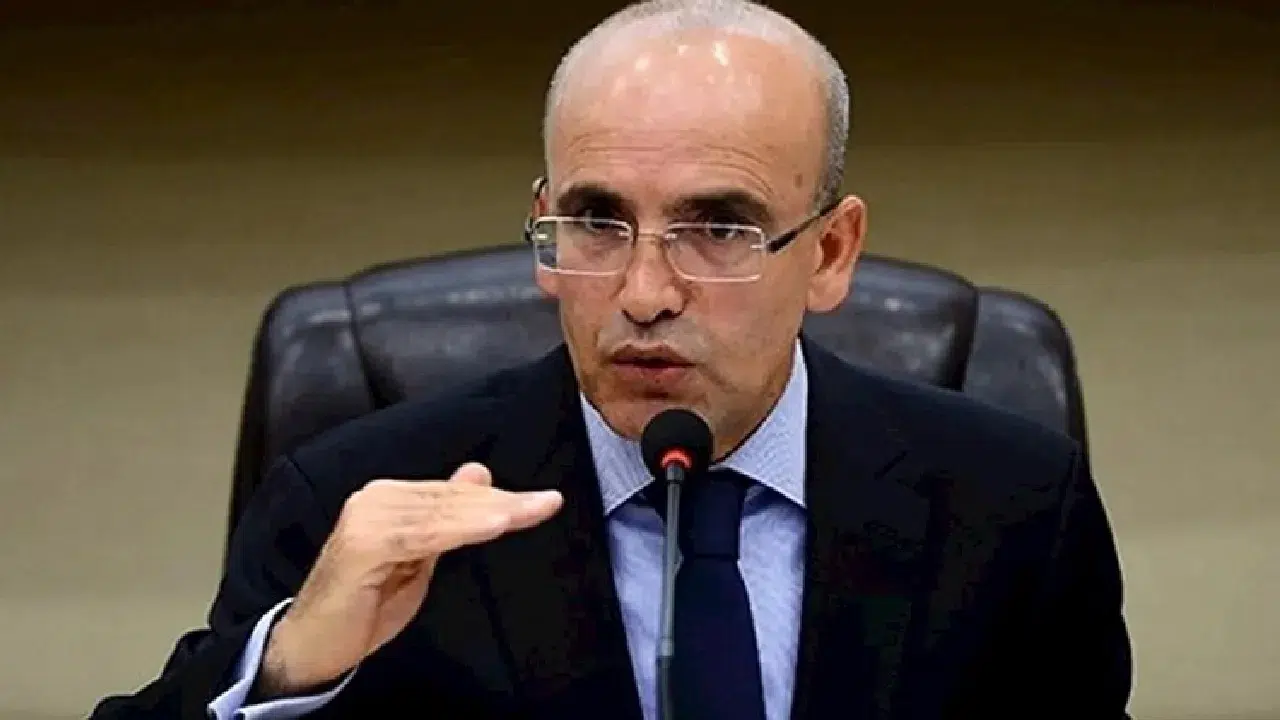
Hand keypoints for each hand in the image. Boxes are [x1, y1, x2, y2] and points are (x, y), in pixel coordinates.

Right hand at [257, 462, 562, 697]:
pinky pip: (422, 534)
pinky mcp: (362, 543)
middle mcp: (376, 498)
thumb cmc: (364, 606)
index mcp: (390, 498)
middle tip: (548, 503)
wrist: (310, 645)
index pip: (455, 495)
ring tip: (529, 511)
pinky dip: (460, 529)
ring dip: (490, 513)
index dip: (501, 497)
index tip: (544, 501)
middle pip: (453, 499)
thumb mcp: (418, 560)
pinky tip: (493, 526)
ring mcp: (367, 517)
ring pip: (443, 513)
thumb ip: (445, 519)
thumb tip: (478, 474)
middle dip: (505, 502)